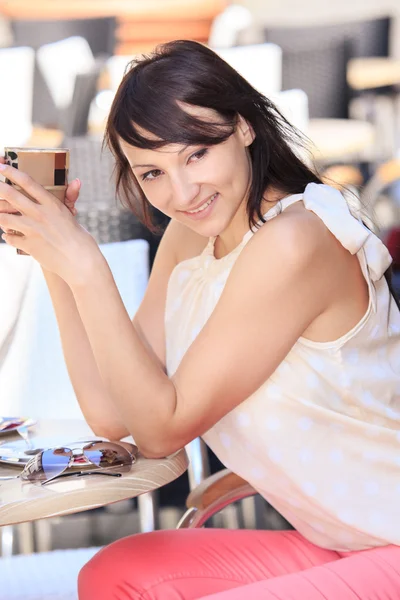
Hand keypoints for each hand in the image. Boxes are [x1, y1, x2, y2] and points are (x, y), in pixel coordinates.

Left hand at [0, 163, 101, 286]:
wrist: (80, 262)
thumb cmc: (80, 239)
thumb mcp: (72, 216)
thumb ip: (69, 198)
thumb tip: (77, 181)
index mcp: (51, 204)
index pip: (27, 182)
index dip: (11, 172)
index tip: (1, 166)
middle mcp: (39, 214)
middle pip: (10, 195)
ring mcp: (32, 230)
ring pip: (4, 218)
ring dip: (0, 215)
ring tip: (2, 214)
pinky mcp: (29, 245)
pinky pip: (10, 238)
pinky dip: (8, 236)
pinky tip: (10, 235)